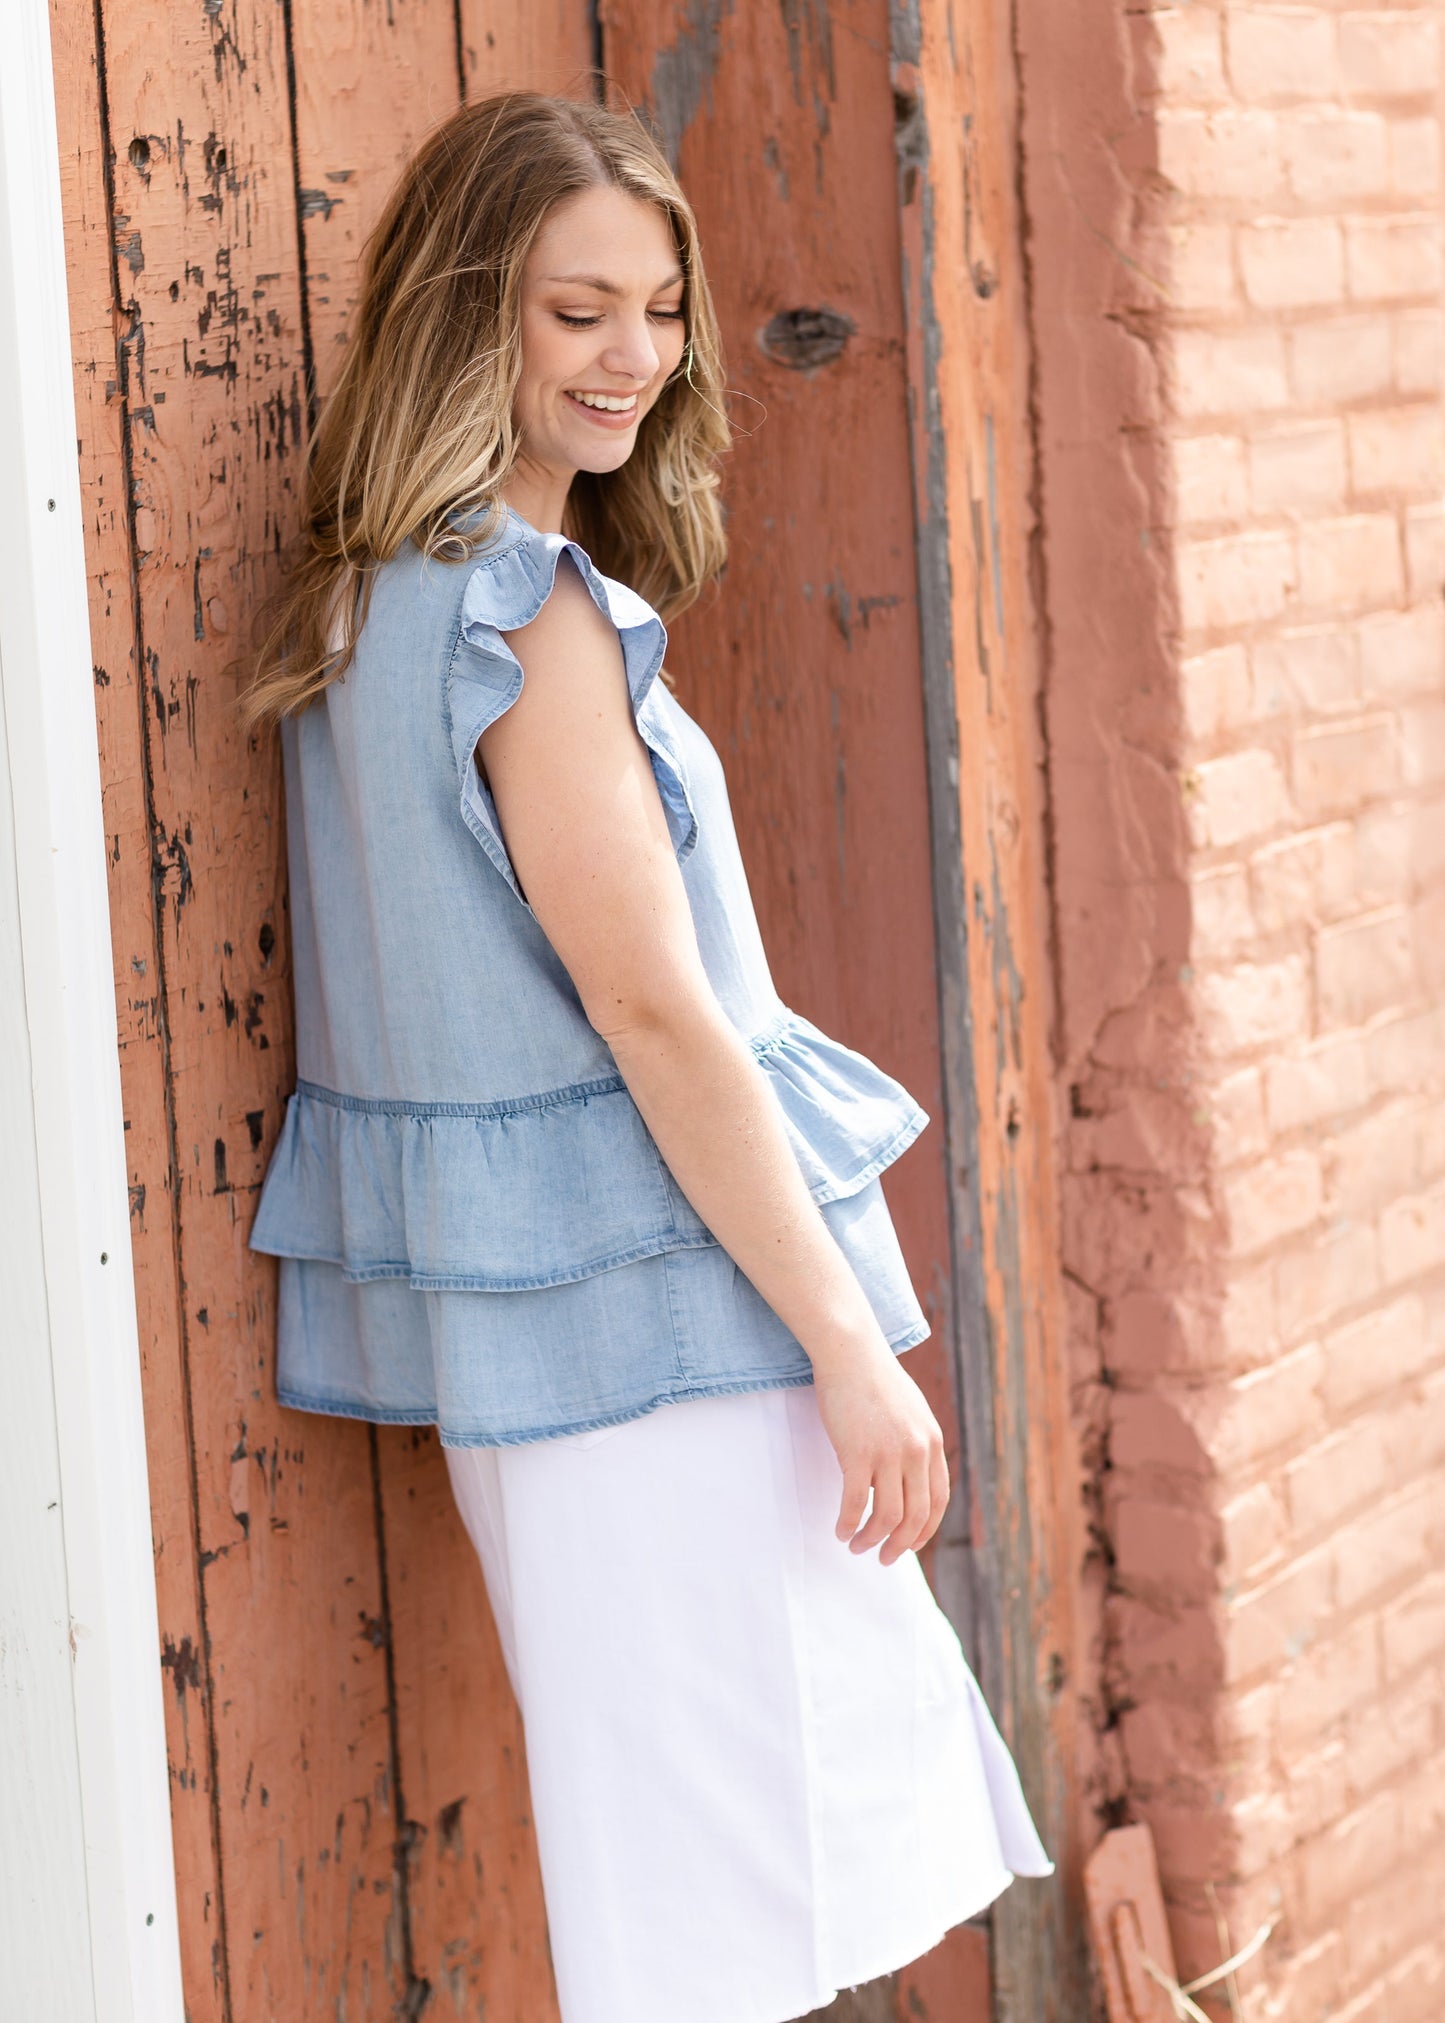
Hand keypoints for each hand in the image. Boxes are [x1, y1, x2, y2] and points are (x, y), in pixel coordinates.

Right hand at [811, 1345, 949, 1564]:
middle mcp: (916, 1452)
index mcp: (933, 1443)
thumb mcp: (912, 1411)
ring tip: (856, 1546)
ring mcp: (888, 1453)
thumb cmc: (875, 1379)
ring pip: (885, 1515)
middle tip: (884, 1558)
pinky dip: (848, 1523)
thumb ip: (918, 1441)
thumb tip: (913, 1473)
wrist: (850, 1352)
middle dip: (900, 1545)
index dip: (925, 1529)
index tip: (910, 1543)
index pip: (938, 1500)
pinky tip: (840, 1530)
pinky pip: (856, 1502)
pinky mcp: (857, 1453)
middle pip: (915, 1516)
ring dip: (870, 1539)